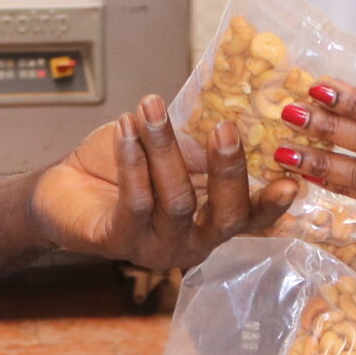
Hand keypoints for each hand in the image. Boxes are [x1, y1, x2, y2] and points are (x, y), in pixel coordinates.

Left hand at [30, 94, 297, 274]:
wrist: (64, 188)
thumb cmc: (123, 167)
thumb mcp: (169, 152)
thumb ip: (197, 149)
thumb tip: (224, 130)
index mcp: (212, 220)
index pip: (251, 218)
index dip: (273, 205)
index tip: (292, 182)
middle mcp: (192, 242)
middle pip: (225, 215)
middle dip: (228, 169)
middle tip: (225, 128)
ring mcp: (157, 247)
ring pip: (177, 200)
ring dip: (165, 147)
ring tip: (151, 106)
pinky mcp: (119, 244)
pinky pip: (135, 201)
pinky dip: (132, 159)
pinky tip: (126, 127)